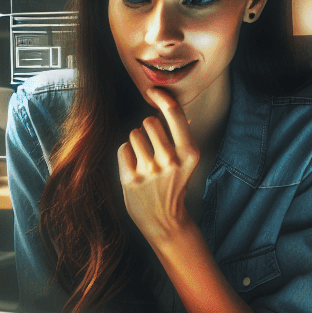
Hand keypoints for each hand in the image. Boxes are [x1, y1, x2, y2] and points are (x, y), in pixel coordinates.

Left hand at [117, 88, 198, 244]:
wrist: (166, 221)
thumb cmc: (174, 185)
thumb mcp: (186, 162)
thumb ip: (180, 135)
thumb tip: (169, 106)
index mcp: (189, 153)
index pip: (174, 114)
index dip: (162, 97)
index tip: (153, 91)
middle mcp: (170, 160)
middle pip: (149, 122)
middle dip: (147, 129)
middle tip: (152, 147)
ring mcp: (149, 171)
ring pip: (133, 134)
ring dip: (136, 142)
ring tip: (144, 160)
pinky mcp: (131, 179)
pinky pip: (122, 149)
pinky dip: (126, 155)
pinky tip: (135, 169)